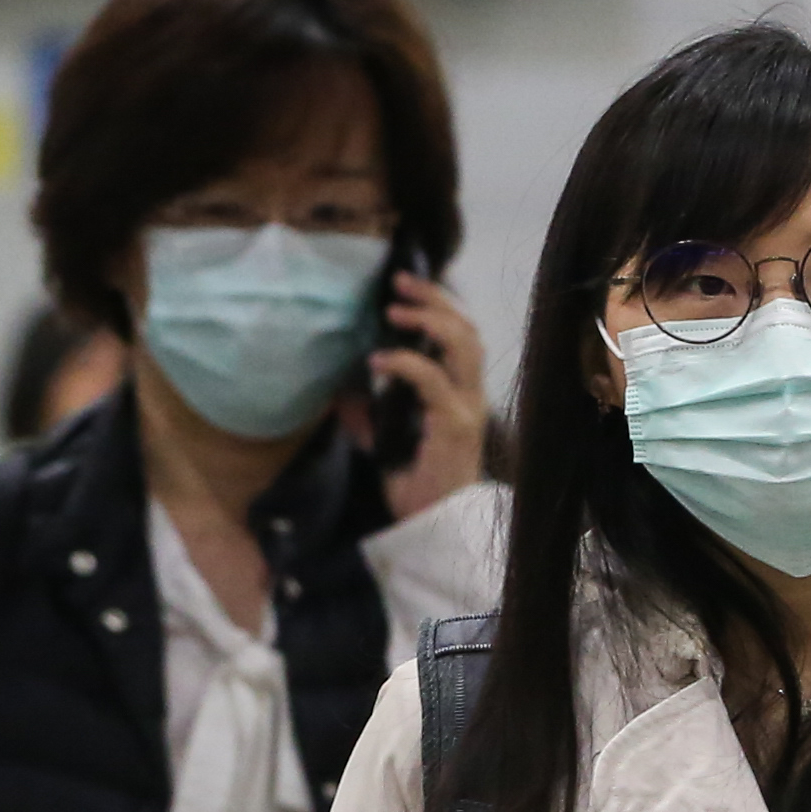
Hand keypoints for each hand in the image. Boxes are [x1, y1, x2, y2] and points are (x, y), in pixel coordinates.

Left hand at [372, 267, 494, 516]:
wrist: (436, 530)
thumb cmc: (417, 490)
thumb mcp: (385, 444)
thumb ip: (370, 416)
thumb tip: (340, 392)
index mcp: (460, 395)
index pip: (461, 336)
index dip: (437, 306)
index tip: (401, 289)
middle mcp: (470, 396)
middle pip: (467, 330)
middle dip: (435, 299)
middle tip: (399, 281)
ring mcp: (467, 409)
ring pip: (464, 346)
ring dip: (430, 319)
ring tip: (395, 309)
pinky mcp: (456, 425)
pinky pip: (434, 383)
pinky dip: (407, 364)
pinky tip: (380, 360)